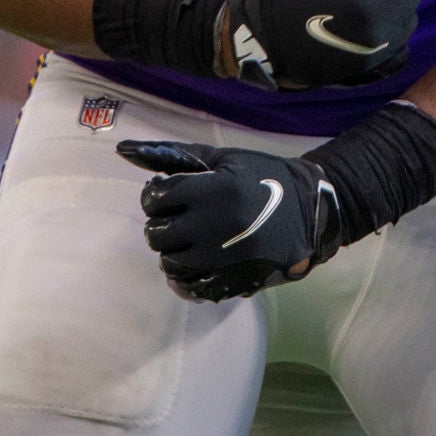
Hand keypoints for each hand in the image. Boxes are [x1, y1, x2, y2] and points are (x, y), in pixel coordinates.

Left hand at [117, 140, 333, 300]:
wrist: (312, 210)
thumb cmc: (265, 178)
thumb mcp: (226, 159)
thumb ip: (178, 155)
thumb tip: (123, 148)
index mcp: (215, 190)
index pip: (158, 198)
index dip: (157, 196)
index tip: (169, 194)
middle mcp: (216, 226)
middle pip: (158, 234)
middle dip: (162, 224)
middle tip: (178, 218)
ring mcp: (225, 258)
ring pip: (170, 263)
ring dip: (172, 251)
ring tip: (188, 239)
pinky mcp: (234, 280)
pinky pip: (191, 287)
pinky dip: (186, 278)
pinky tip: (195, 264)